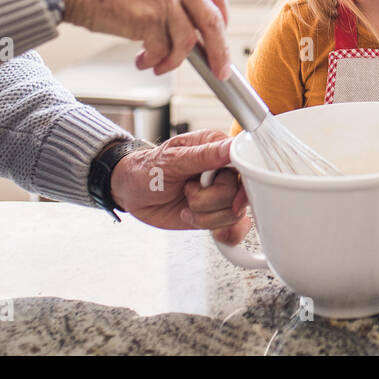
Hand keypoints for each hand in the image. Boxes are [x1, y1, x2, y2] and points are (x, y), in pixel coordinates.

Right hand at [45, 0, 230, 76]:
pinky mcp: (147, 17)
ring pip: (187, 40)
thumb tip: (189, 16)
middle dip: (218, 50)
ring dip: (174, 60)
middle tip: (219, 69)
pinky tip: (142, 60)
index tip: (220, 36)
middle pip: (213, 20)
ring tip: (157, 64)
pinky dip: (155, 61)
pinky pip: (162, 49)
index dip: (222, 18)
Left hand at [109, 130, 250, 244]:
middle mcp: (223, 172)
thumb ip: (205, 155)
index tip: (223, 189)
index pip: (245, 163)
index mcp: (217, 148)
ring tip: (186, 204)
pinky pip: (234, 230)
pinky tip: (197, 220)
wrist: (132, 194)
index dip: (240, 180)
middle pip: (238, 194)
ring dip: (205, 216)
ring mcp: (220, 194)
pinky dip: (218, 232)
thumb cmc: (147, 170)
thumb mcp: (173, 160)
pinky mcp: (216, 214)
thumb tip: (232, 146)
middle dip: (209, 200)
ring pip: (234, 215)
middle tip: (188, 191)